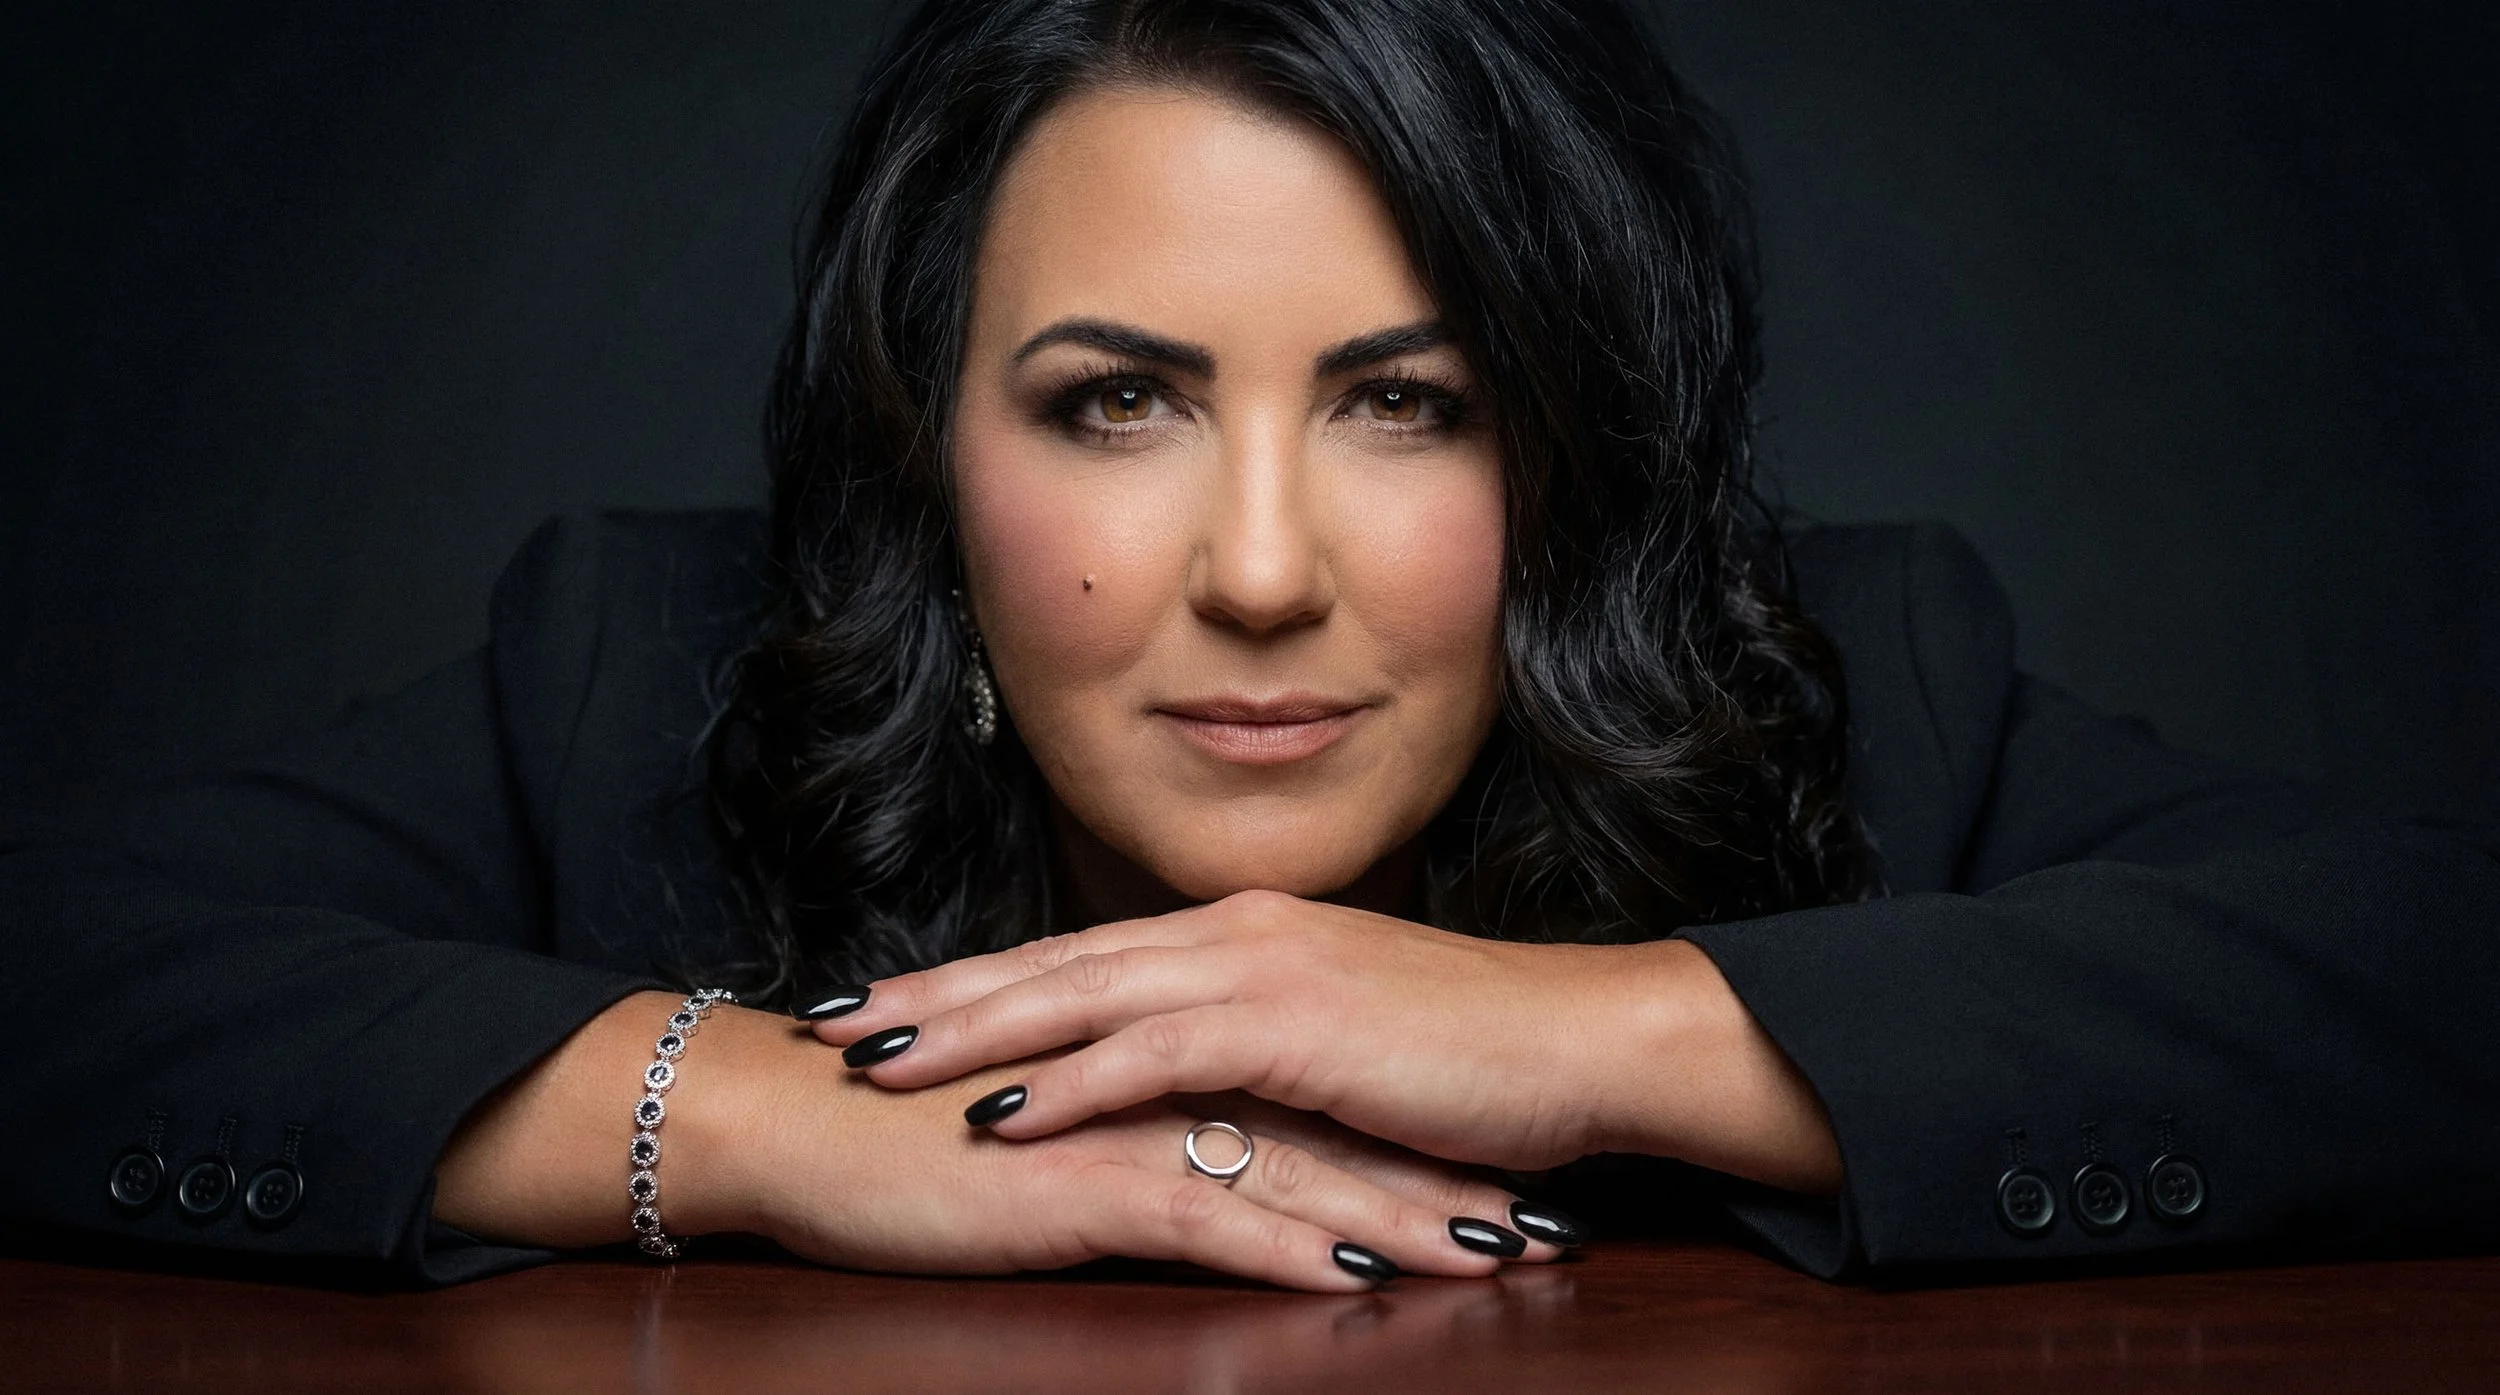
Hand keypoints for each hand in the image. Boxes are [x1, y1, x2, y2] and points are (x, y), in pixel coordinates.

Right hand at [440, 993, 1548, 1287]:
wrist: (805, 1122)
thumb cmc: (921, 1138)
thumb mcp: (1060, 1139)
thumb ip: (1141, 1135)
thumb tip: (1215, 1167)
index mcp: (1168, 1065)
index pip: (1314, 1104)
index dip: (1409, 1142)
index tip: (1503, 1175)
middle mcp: (1168, 1082)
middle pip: (1333, 1136)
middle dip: (1439, 1183)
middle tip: (1544, 1223)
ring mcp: (1132, 1125)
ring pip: (1296, 1173)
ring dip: (1399, 1218)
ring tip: (1496, 1253)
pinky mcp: (1087, 1177)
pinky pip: (1209, 1217)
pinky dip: (1287, 1252)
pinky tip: (1355, 1281)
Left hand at [811, 891, 1841, 1191]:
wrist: (1589, 1038)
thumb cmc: (1479, 1053)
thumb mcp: (1350, 1036)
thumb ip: (1265, 1040)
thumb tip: (1200, 1075)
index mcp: (1245, 930)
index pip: (1083, 950)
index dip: (981, 976)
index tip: (892, 998)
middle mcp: (1236, 931)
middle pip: (1054, 961)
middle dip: (939, 993)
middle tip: (836, 1020)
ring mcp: (1262, 969)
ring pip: (1080, 997)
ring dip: (970, 1033)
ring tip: (875, 1065)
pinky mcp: (1291, 1026)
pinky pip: (1152, 1058)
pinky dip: (1068, 1082)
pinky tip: (999, 1114)